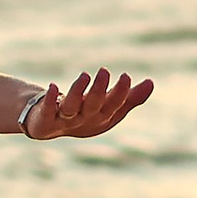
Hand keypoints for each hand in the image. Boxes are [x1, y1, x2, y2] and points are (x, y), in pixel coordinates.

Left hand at [22, 69, 152, 140]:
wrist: (47, 126)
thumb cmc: (83, 115)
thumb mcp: (108, 107)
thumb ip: (129, 97)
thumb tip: (152, 82)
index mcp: (101, 118)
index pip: (113, 107)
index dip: (120, 94)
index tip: (126, 76)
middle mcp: (84, 120)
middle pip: (93, 107)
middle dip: (100, 91)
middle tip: (105, 71)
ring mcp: (64, 120)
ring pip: (71, 108)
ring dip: (77, 92)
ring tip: (84, 75)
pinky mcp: (44, 119)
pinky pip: (47, 110)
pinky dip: (51, 99)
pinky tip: (53, 86)